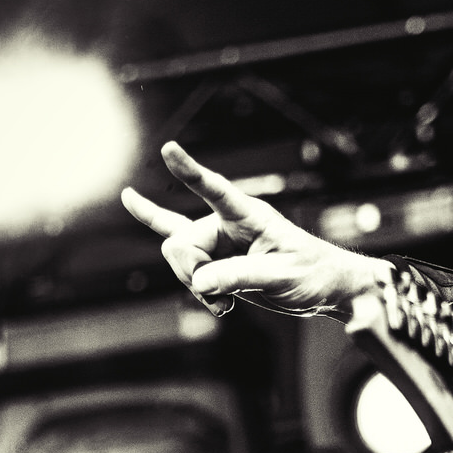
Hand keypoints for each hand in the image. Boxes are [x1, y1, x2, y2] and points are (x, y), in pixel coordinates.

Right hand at [121, 141, 386, 316]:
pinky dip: (152, 219)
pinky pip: (175, 236)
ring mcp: (218, 239)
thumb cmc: (312, 273)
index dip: (191, 172)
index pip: (215, 190)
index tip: (168, 148)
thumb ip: (238, 277)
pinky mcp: (215, 257)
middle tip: (221, 298)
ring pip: (178, 259)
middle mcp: (227, 222)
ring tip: (226, 304)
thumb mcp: (280, 278)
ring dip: (195, 288)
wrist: (323, 286)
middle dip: (191, 272)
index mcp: (249, 216)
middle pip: (181, 243)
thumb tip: (198, 282)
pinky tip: (130, 199)